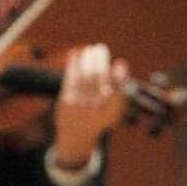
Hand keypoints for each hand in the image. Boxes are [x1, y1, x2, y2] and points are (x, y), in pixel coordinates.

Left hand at [52, 44, 128, 168]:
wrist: (76, 138)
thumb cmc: (99, 116)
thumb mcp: (113, 108)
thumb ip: (118, 88)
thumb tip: (121, 64)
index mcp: (111, 113)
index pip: (117, 92)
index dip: (120, 76)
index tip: (120, 62)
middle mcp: (95, 110)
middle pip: (99, 81)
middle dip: (101, 61)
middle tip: (101, 47)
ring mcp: (79, 107)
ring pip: (84, 78)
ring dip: (87, 60)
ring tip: (90, 49)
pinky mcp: (65, 103)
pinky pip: (70, 80)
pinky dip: (72, 65)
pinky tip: (74, 53)